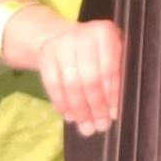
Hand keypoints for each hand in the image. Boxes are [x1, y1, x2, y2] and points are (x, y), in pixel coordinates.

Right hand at [12, 12, 126, 133]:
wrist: (62, 36)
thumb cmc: (94, 50)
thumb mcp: (110, 54)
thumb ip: (115, 76)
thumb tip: (113, 111)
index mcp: (105, 33)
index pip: (109, 71)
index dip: (111, 96)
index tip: (113, 116)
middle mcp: (82, 36)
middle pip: (90, 79)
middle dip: (95, 107)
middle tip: (98, 126)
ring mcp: (61, 44)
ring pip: (71, 84)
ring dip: (78, 109)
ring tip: (85, 126)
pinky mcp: (45, 55)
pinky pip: (53, 85)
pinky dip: (61, 103)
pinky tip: (69, 116)